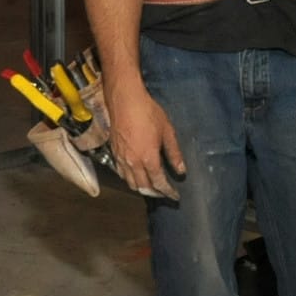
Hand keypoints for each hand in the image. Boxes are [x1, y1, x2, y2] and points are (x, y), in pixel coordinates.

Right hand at [105, 78, 184, 199]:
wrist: (125, 100)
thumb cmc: (148, 112)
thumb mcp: (167, 131)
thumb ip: (174, 153)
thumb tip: (181, 170)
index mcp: (148, 158)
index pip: (159, 182)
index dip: (168, 192)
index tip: (175, 196)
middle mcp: (133, 163)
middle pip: (144, 187)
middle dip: (156, 193)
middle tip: (165, 193)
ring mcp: (121, 159)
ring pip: (131, 183)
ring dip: (142, 188)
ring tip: (151, 187)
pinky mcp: (114, 153)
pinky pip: (121, 174)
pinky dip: (130, 180)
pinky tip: (136, 175)